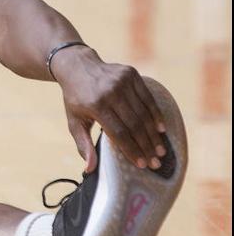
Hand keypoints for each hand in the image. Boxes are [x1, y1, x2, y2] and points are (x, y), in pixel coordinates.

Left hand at [51, 47, 167, 172]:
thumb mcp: (74, 121)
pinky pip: (147, 98)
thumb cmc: (75, 98)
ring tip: (161, 149)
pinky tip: (161, 129)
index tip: (142, 164)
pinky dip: (155, 114)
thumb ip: (83, 144)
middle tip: (157, 161)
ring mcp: (121, 82)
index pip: (118, 133)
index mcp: (95, 106)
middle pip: (134, 124)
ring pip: (143, 113)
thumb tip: (89, 169)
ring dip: (154, 133)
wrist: (76, 66)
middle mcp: (109, 93)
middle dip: (147, 146)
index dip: (132, 150)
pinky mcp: (131, 74)